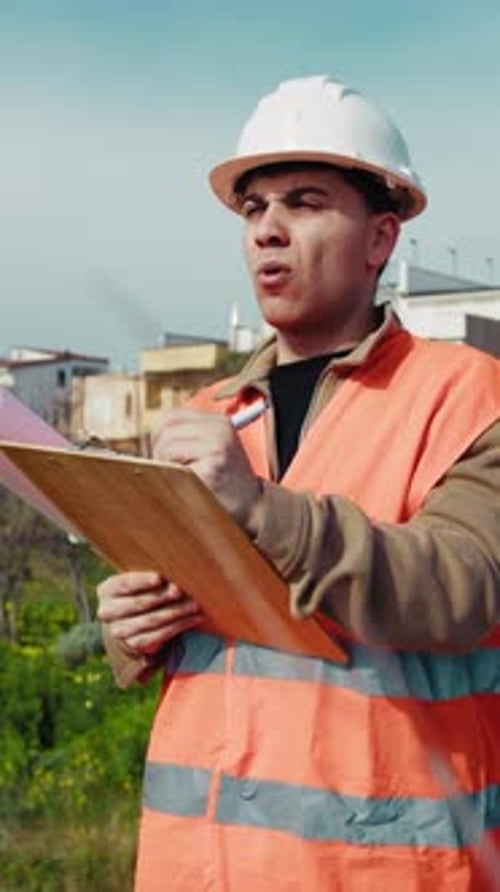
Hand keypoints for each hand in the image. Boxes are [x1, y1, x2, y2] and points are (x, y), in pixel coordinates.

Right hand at [96, 571, 204, 656]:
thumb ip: (153, 577)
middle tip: (181, 590)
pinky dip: (179, 626)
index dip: (141, 581)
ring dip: (176, 612)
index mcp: (107, 590)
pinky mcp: (134, 644)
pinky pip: (159, 635)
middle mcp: (107, 611)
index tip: (159, 578)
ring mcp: (119, 631)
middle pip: (139, 603)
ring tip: (195, 604)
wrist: (133, 621)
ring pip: (152, 620)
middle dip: (163, 596)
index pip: (124, 584)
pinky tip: (194, 618)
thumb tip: (175, 576)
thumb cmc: (142, 590)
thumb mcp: (141, 581)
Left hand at [152, 408, 262, 527]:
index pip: (174, 416)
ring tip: (180, 477)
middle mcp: (219, 431)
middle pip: (167, 430)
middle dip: (160, 451)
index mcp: (220, 422)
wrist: (253, 507)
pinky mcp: (210, 471)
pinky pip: (173, 469)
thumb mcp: (217, 448)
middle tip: (168, 468)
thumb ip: (191, 436)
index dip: (161, 434)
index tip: (164, 452)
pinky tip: (187, 487)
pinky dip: (172, 479)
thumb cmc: (228, 480)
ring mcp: (216, 450)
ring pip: (167, 447)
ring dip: (164, 465)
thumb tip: (154, 435)